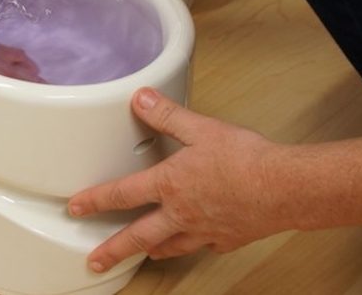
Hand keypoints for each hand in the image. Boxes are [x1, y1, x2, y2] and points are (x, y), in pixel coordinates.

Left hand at [67, 88, 284, 271]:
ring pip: (169, 247)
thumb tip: (142, 100)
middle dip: (112, 250)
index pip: (121, 194)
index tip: (75, 208)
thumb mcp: (202, 128)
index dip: (94, 200)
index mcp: (170, 185)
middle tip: (94, 261)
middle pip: (138, 236)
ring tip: (140, 256)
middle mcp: (181, 213)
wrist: (285, 188)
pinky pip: (202, 246)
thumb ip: (168, 115)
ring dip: (150, 251)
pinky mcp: (227, 239)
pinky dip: (192, 245)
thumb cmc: (247, 161)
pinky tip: (193, 241)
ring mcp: (204, 230)